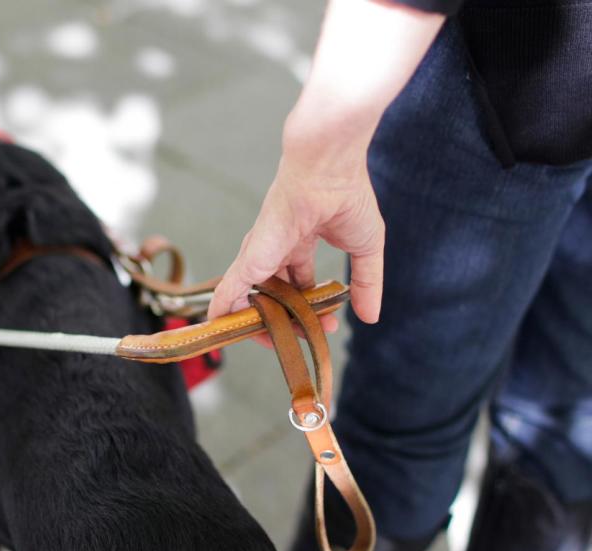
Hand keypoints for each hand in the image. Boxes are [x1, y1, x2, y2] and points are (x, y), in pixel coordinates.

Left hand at [206, 145, 384, 329]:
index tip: (329, 324)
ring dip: (262, 320)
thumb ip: (367, 284)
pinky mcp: (253, 254)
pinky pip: (233, 287)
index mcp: (303, 239)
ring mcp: (263, 251)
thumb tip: (371, 318)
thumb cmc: (348, 195)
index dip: (313, 307)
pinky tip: (220, 324)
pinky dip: (225, 306)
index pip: (301, 283)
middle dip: (290, 319)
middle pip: (276, 293)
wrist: (328, 169)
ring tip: (271, 340)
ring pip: (254, 295)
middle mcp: (278, 247)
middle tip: (305, 337)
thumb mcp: (367, 249)